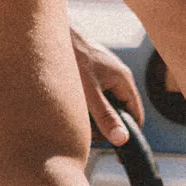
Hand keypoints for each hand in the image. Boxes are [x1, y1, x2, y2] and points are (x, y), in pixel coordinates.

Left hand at [72, 28, 144, 145]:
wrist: (50, 32)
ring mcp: (104, 73)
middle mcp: (117, 76)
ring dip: (91, 115)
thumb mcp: (89, 93)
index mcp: (123, 80)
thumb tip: (122, 139)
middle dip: (104, 126)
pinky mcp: (90, 72)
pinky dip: (84, 104)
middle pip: (119, 111)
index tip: (119, 153)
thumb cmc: (72, 57)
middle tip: (87, 131)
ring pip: (104, 104)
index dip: (128, 134)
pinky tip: (70, 103)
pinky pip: (93, 95)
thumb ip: (105, 116)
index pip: (136, 115)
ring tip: (74, 114)